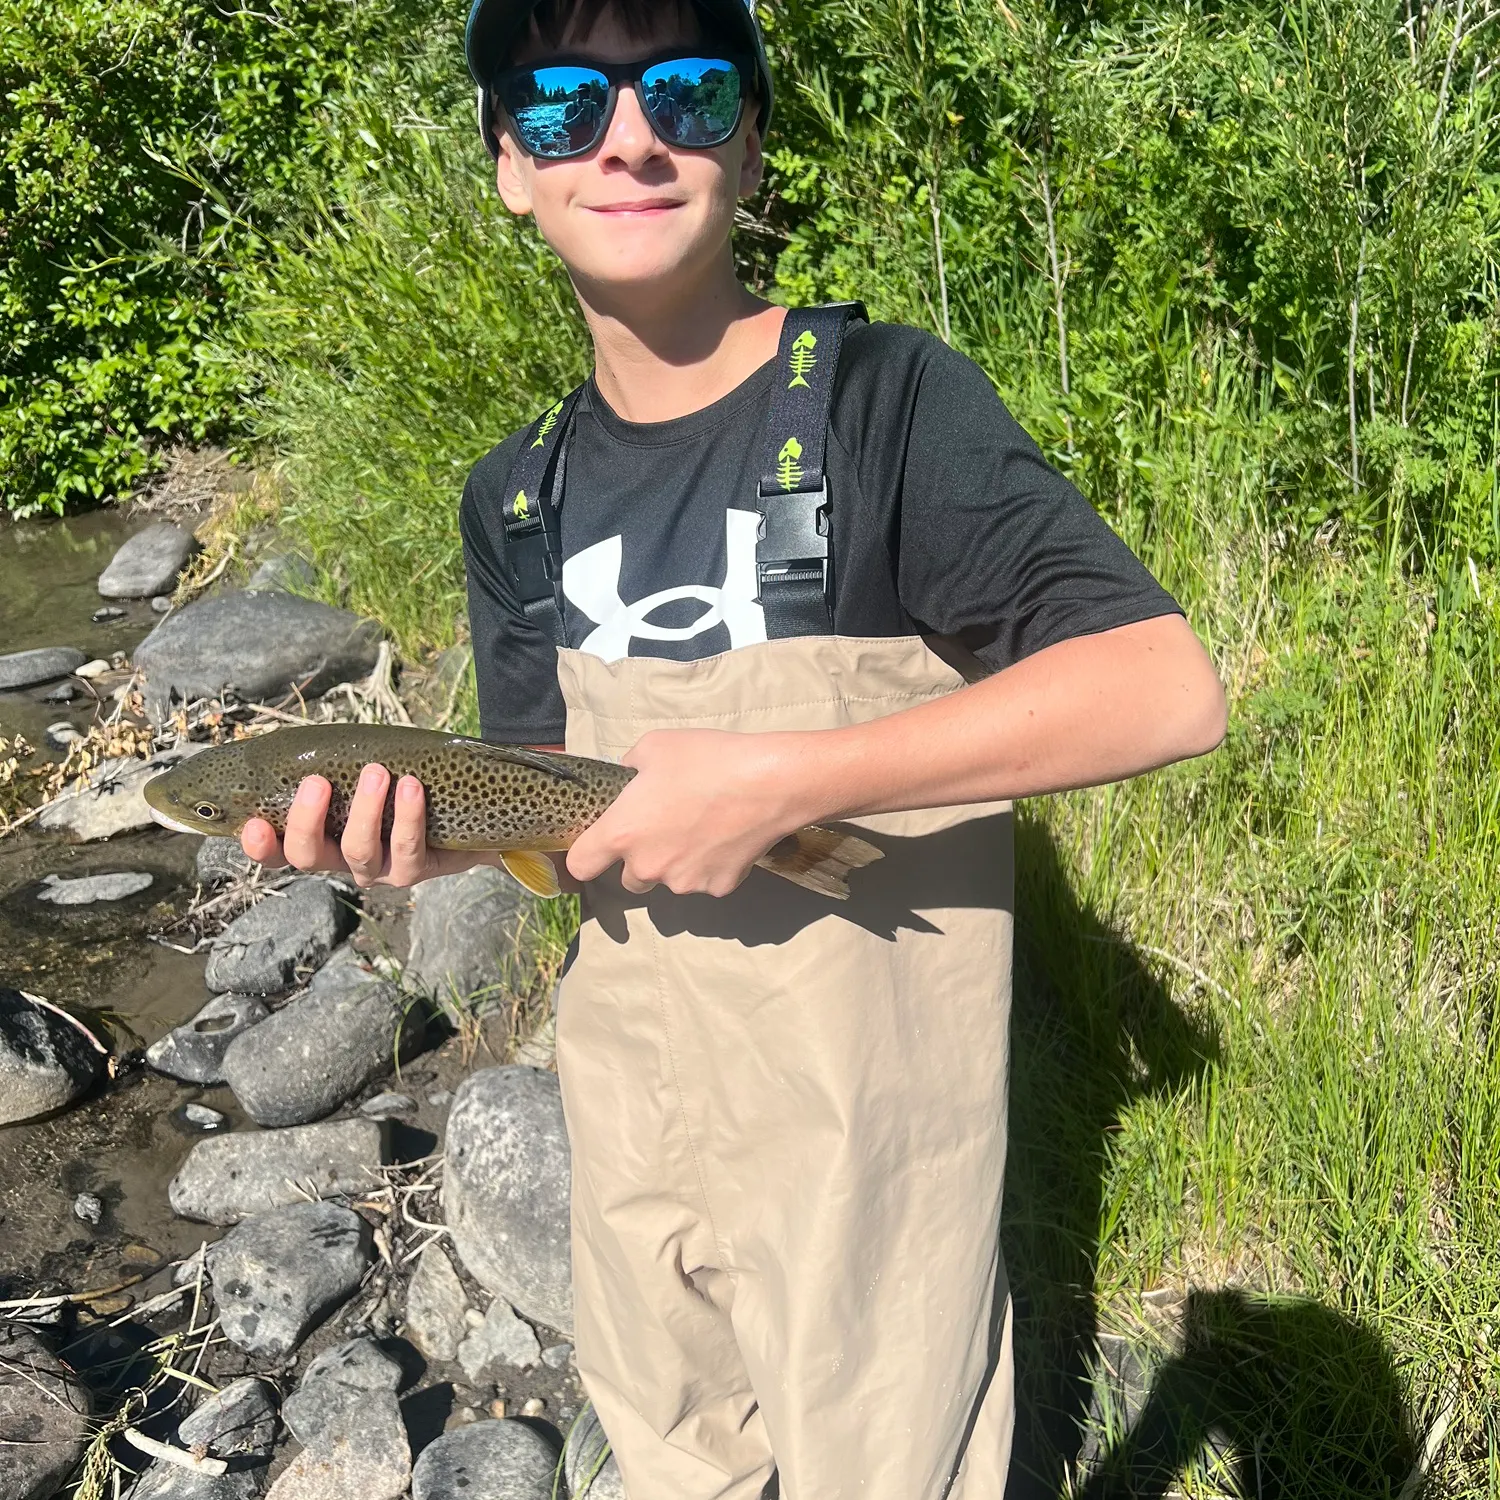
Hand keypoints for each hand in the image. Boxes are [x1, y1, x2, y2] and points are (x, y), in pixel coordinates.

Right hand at [240, 764, 491, 888]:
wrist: (462, 809)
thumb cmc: (398, 779)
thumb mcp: (359, 772)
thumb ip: (334, 763)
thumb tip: (306, 738)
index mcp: (320, 838)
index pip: (277, 852)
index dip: (261, 846)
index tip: (253, 822)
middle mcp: (341, 860)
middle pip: (307, 856)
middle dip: (307, 820)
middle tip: (317, 782)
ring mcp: (377, 870)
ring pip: (358, 851)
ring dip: (364, 810)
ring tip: (377, 773)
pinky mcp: (413, 870)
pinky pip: (406, 847)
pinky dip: (408, 816)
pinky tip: (411, 786)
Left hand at [565, 729, 817, 896]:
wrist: (769, 782)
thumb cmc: (706, 759)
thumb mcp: (654, 746)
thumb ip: (630, 768)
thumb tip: (630, 779)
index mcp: (623, 833)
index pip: (581, 865)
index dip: (586, 855)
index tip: (599, 845)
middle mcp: (648, 867)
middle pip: (630, 879)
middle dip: (641, 859)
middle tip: (665, 828)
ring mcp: (684, 883)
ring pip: (670, 880)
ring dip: (677, 863)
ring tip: (703, 828)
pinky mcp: (718, 888)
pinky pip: (705, 880)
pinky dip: (711, 865)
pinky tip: (727, 837)